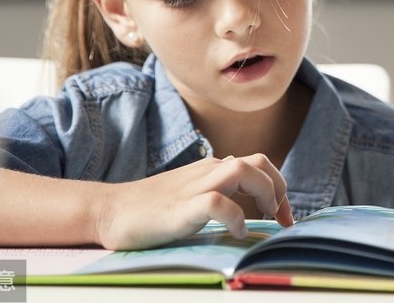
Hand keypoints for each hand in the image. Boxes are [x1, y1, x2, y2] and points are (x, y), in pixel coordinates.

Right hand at [95, 154, 293, 249]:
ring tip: (264, 219)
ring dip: (264, 193)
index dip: (279, 186)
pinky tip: (236, 232)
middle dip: (280, 188)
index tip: (285, 217)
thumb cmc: (150, 210)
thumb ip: (218, 192)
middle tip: (281, 219)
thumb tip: (250, 205)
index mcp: (212, 168)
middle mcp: (207, 171)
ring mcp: (194, 187)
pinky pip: (218, 202)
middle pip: (259, 160)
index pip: (259, 163)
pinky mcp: (181, 208)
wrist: (109, 211)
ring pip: (243, 170)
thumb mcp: (192, 195)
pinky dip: (235, 216)